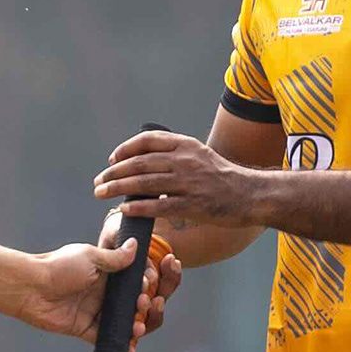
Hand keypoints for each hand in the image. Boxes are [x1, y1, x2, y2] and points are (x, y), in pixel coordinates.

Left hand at [23, 225, 179, 343]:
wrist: (31, 287)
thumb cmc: (58, 267)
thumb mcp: (90, 257)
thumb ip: (115, 258)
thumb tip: (135, 246)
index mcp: (108, 274)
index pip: (136, 281)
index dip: (147, 284)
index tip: (149, 285)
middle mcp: (105, 294)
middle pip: (134, 304)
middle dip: (145, 306)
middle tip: (144, 303)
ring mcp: (96, 312)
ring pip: (124, 323)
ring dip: (136, 326)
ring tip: (137, 326)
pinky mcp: (86, 329)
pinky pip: (106, 340)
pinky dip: (120, 347)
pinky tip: (130, 350)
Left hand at [94, 129, 270, 235]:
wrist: (251, 194)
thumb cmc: (223, 178)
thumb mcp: (200, 156)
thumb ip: (174, 156)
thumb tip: (142, 163)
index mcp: (186, 145)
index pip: (147, 141)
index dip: (125, 149)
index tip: (113, 159)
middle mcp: (185, 160)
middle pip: (140, 163)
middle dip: (114, 172)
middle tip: (99, 182)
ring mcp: (189, 183)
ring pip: (144, 184)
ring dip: (118, 188)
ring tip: (101, 193)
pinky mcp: (193, 204)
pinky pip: (159, 206)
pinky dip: (139, 208)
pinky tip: (125, 210)